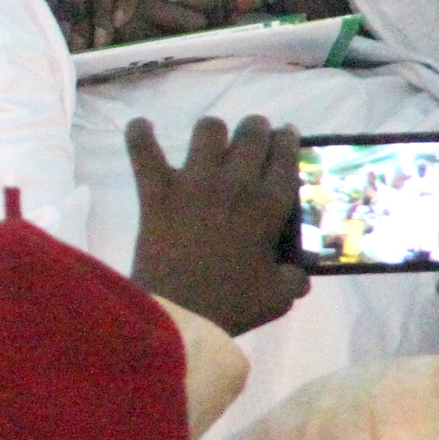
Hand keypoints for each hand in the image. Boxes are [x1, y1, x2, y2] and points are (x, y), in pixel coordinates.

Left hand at [126, 114, 307, 336]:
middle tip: (252, 134)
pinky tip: (142, 127)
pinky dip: (139, 135)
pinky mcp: (156, 189)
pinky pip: (143, 149)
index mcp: (269, 207)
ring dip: (212, 132)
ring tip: (210, 141)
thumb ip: (294, 278)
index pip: (286, 158)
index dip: (287, 140)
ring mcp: (194, 183)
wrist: (180, 312)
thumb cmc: (232, 305)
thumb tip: (298, 273)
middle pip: (251, 135)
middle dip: (255, 128)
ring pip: (208, 131)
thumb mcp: (279, 297)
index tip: (285, 134)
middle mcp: (236, 185)